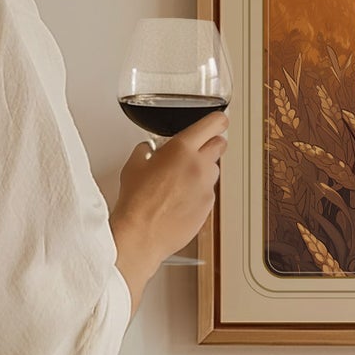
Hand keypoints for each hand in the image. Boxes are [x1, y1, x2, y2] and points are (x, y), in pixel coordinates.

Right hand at [110, 109, 228, 309]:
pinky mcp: (208, 207)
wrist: (141, 234)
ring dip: (204, 170)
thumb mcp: (133, 166)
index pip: (214, 124)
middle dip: (211, 143)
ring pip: (214, 170)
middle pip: (220, 144)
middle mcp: (200, 166)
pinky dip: (199, 192)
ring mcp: (206, 187)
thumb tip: (149, 149)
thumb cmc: (136, 202)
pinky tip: (180, 199)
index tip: (218, 121)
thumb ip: (146, 151)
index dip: (218, 120)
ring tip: (182, 180)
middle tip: (198, 149)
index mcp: (182, 149)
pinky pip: (209, 192)